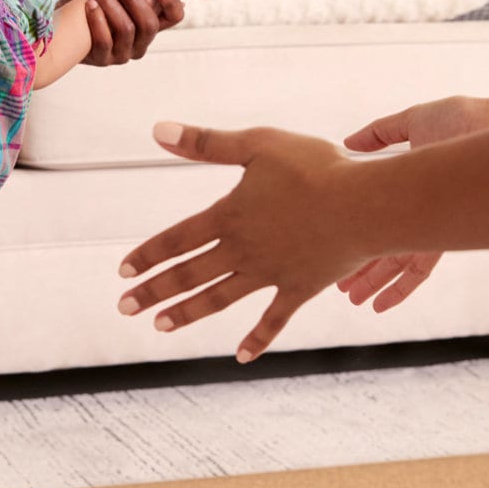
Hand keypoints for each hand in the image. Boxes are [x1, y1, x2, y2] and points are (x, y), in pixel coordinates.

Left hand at [68, 0, 211, 65]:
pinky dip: (97, 19)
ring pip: (127, 29)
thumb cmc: (89, 3)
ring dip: (110, 4)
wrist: (59, 23)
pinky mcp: (103, 59)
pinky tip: (88, 4)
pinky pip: (105, 41)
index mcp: (149, 24)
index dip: (172, 2)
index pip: (174, 17)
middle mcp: (141, 42)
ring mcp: (123, 54)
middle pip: (150, 23)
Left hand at [117, 121, 371, 362]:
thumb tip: (156, 130)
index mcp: (230, 216)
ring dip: (188, 314)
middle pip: (190, 274)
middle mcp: (243, 250)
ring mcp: (271, 273)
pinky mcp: (300, 288)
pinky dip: (257, 339)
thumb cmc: (315, 168)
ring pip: (219, 298)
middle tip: (124, 309)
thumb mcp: (257, 145)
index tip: (123, 272)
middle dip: (154, 292)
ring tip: (160, 327)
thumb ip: (206, 142)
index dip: (148, 255)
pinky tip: (241, 357)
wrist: (366, 205)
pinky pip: (274, 319)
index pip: (177, 239)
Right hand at [333, 96, 488, 312]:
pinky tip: (379, 304)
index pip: (378, 218)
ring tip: (352, 298)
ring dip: (373, 282)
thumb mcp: (411, 122)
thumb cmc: (463, 119)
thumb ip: (379, 133)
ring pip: (396, 262)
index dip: (357, 235)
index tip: (335, 246)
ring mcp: (432, 225)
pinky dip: (398, 290)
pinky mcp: (444, 236)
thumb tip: (346, 142)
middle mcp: (421, 210)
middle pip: (385, 245)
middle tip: (339, 284)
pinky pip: (418, 269)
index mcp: (410, 185)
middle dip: (360, 266)